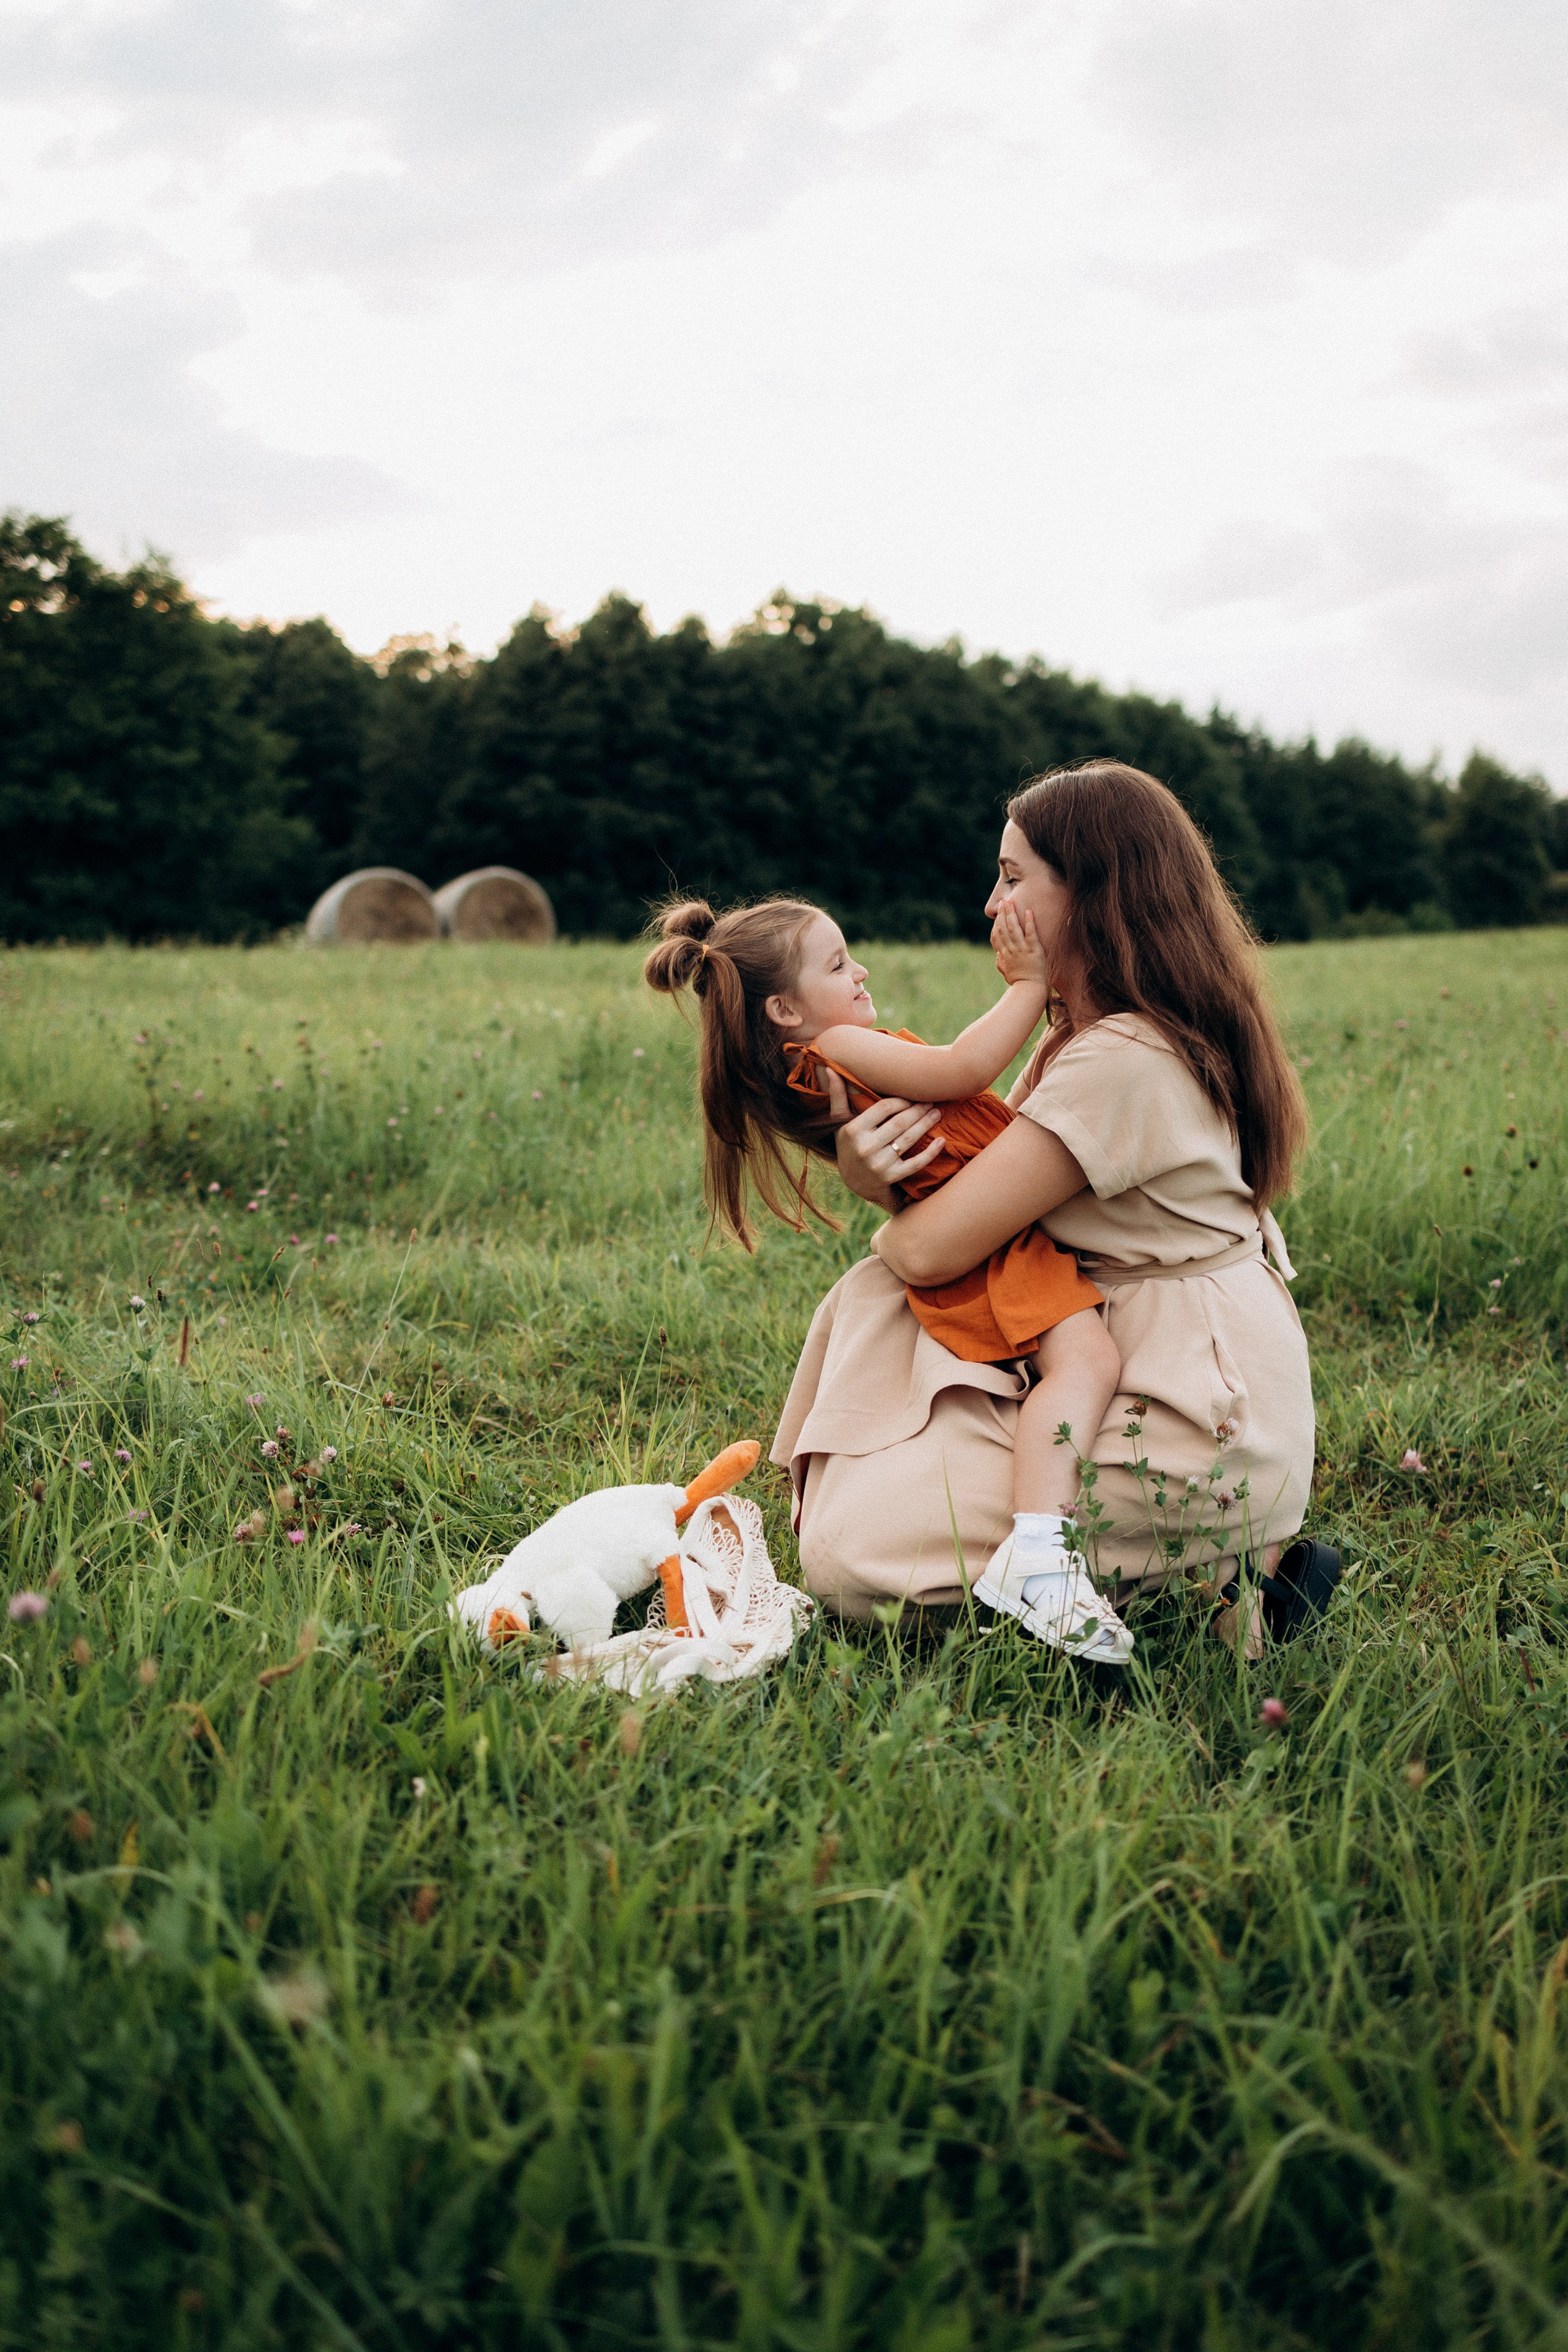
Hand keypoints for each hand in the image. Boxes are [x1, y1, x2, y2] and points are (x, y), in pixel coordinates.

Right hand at [829, 1077, 944, 1208]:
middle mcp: (865, 1147)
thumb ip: (837, 1096)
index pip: (883, 1108)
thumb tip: (829, 1068)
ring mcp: (879, 1164)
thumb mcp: (839, 1122)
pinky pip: (915, 1163)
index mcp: (853, 1130)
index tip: (911, 1097)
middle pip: (899, 1123)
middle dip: (918, 1110)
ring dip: (926, 1124)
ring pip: (909, 1140)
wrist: (854, 1182)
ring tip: (937, 1113)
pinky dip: (931, 1152)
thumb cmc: (849, 1144)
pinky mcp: (891, 1177)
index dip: (900, 1100)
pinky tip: (941, 1141)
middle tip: (931, 1101)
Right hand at [991, 897, 1046, 988]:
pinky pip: (1030, 933)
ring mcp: (1022, 949)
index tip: (997, 914)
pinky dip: (1029, 922)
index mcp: (1005, 955)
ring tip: (1011, 902)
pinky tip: (1028, 911)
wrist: (1029, 991)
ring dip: (1012, 914)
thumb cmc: (1019, 984)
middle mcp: (1011, 950)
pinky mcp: (1034, 950)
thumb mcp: (1007, 974)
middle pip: (1004, 929)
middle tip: (1003, 902)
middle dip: (1003, 914)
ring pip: (1014, 928)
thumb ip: (1001, 964)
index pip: (998, 936)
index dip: (997, 923)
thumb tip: (998, 957)